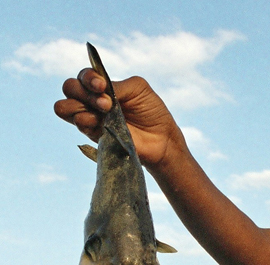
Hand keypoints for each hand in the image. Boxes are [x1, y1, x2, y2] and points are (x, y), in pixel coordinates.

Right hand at [54, 69, 186, 170]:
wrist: (161, 137)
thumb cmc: (151, 111)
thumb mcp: (138, 88)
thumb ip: (116, 85)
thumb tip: (99, 91)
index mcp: (103, 86)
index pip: (83, 76)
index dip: (88, 78)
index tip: (102, 85)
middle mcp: (92, 100)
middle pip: (69, 88)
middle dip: (84, 91)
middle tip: (106, 102)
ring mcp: (91, 117)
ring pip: (64, 107)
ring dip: (80, 106)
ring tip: (104, 111)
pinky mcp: (93, 134)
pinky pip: (77, 123)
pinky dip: (86, 120)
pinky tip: (101, 123)